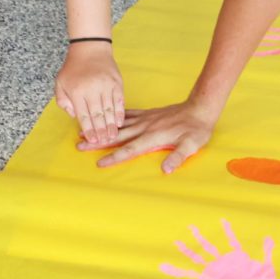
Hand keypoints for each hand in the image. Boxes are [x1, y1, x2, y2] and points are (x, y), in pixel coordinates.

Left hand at [54, 42, 124, 144]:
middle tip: (105, 142)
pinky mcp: (117, 82)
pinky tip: (120, 121)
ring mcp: (106, 85)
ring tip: (113, 136)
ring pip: (110, 110)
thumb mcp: (60, 83)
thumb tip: (74, 116)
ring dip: (111, 125)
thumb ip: (63, 101)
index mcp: (77, 92)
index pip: (84, 115)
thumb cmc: (73, 68)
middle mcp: (92, 89)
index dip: (89, 130)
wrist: (90, 49)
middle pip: (98, 115)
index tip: (93, 140)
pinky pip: (119, 100)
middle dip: (102, 131)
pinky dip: (120, 112)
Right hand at [77, 100, 217, 173]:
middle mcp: (145, 127)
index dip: (114, 157)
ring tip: (85, 130)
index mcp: (152, 137)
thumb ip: (178, 157)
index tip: (99, 162)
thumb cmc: (196, 130)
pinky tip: (107, 117)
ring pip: (119, 125)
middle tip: (80, 145)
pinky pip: (128, 115)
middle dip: (98, 141)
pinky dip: (116, 117)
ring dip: (102, 128)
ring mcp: (145, 119)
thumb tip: (166, 170)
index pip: (129, 150)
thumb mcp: (191, 145)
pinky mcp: (148, 114)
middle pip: (117, 136)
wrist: (199, 108)